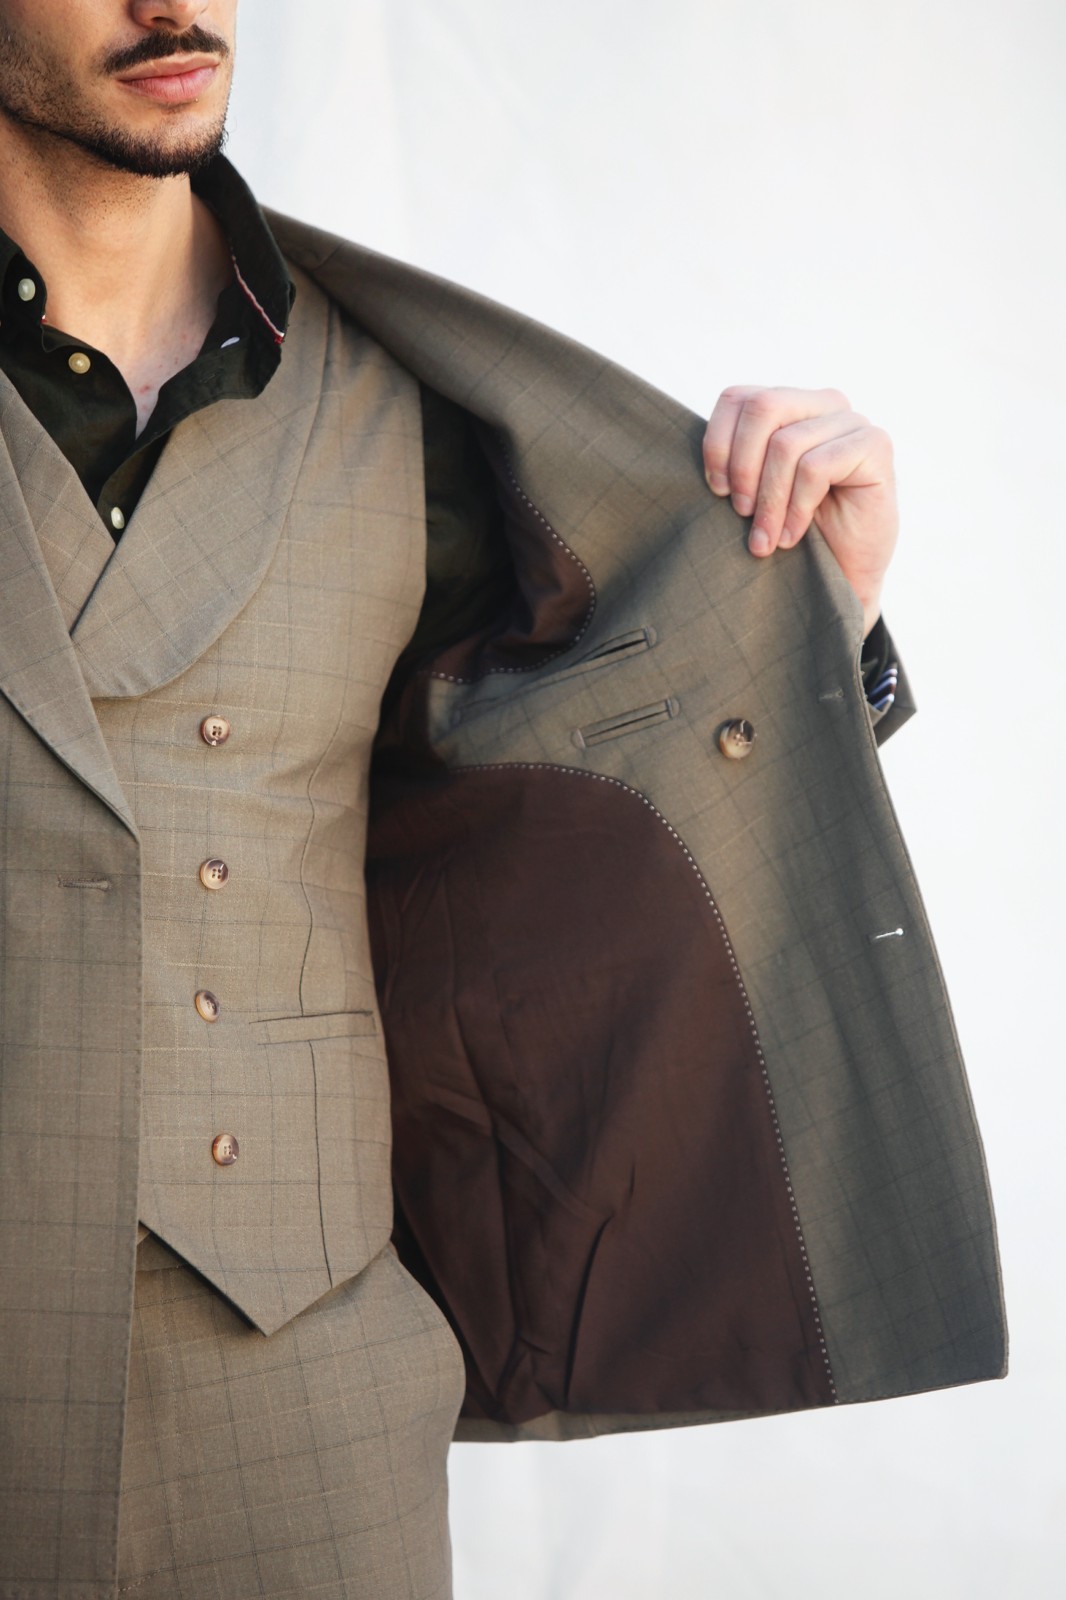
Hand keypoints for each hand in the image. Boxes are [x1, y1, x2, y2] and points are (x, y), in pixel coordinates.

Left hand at [702, 386, 897, 637]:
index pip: (737, 397)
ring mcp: (852, 421)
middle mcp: (822, 403)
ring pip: (787, 444)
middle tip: (740, 514)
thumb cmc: (792, 534)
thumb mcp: (752, 493)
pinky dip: (797, 508)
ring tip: (765, 541)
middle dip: (742, 467)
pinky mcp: (876, 445)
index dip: (717, 443)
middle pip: (762, 406)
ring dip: (769, 501)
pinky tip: (791, 536)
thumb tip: (685, 453)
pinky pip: (817, 467)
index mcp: (788, 405)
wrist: (842, 578)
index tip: (716, 491)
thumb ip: (733, 462)